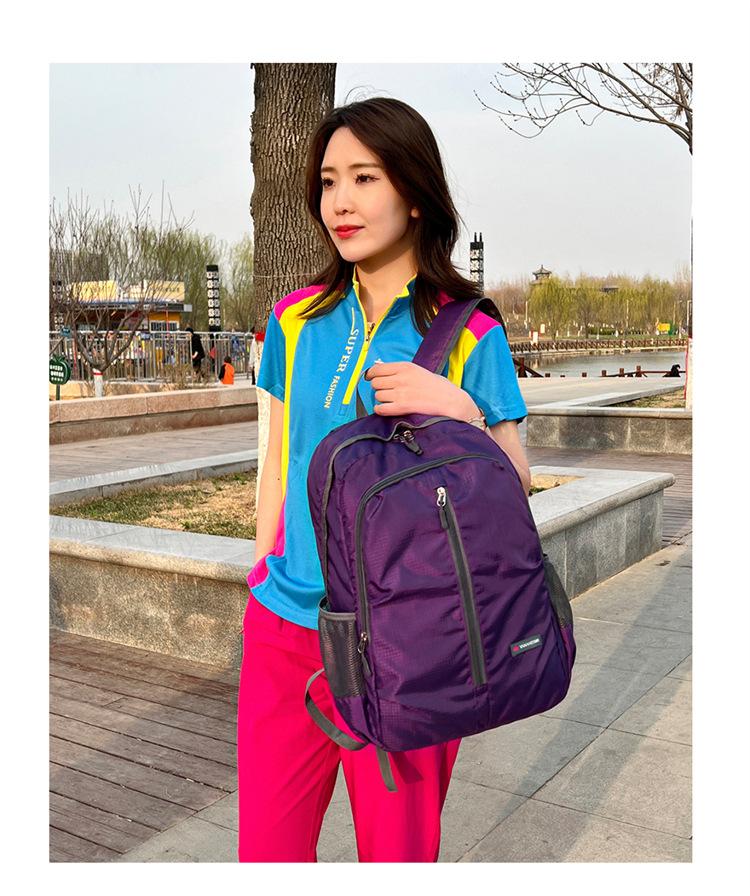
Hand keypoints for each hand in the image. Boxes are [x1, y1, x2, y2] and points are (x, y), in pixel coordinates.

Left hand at [364, 361, 478, 419]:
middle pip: (375, 383)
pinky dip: (380, 410)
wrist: (452, 401)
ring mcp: (401, 393)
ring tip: (391, 401)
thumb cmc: (438, 387)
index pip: (377, 369)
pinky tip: (386, 409)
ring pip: (378, 396)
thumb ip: (402, 371)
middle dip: (379, 388)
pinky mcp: (403, 407)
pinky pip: (381, 408)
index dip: (372, 375)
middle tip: (386, 392)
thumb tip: (381, 371)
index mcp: (405, 367)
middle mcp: (401, 378)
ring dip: (382, 399)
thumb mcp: (419, 371)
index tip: (372, 378)